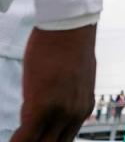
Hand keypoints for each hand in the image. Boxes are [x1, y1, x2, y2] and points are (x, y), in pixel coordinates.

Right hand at [12, 25, 96, 141]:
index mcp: (83, 109)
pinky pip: (25, 137)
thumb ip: (65, 98)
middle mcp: (75, 115)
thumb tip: (53, 105)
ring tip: (16, 140)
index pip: (64, 141)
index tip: (35, 140)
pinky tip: (8, 141)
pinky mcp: (42, 106)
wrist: (70, 27)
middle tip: (24, 140)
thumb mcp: (73, 79)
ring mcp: (60, 112)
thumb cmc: (69, 46)